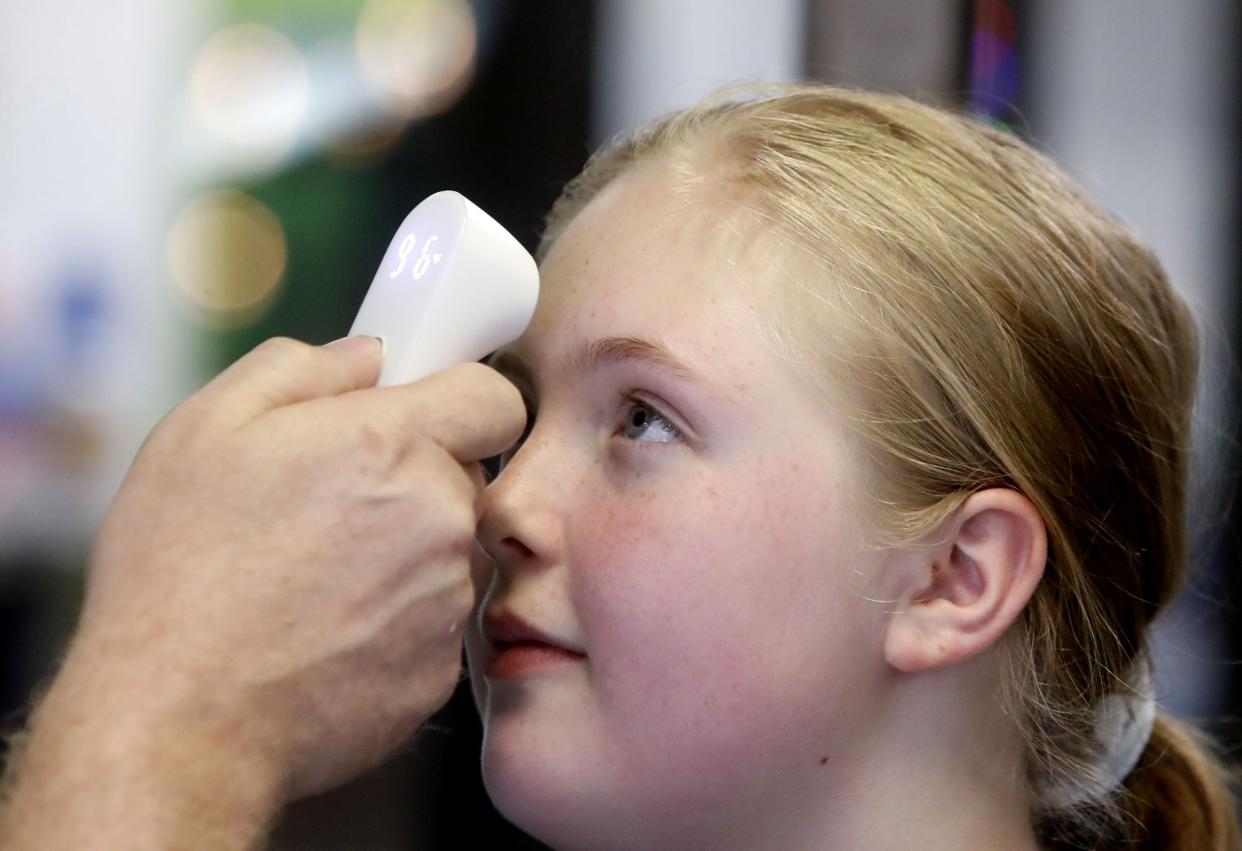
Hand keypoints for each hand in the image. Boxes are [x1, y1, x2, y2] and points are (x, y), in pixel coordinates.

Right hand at [62, 335, 524, 801]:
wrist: (177, 722)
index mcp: (392, 444)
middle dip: (417, 478)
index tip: (424, 414)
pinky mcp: (440, 669)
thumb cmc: (178, 573)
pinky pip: (434, 622)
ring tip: (314, 580)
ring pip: (451, 552)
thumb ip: (299, 369)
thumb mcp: (204, 430)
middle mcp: (441, 518)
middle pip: (467, 476)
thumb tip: (368, 356)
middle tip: (333, 506)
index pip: (493, 398)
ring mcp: (447, 599)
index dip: (462, 399)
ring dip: (407, 553)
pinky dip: (395, 621)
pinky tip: (324, 633)